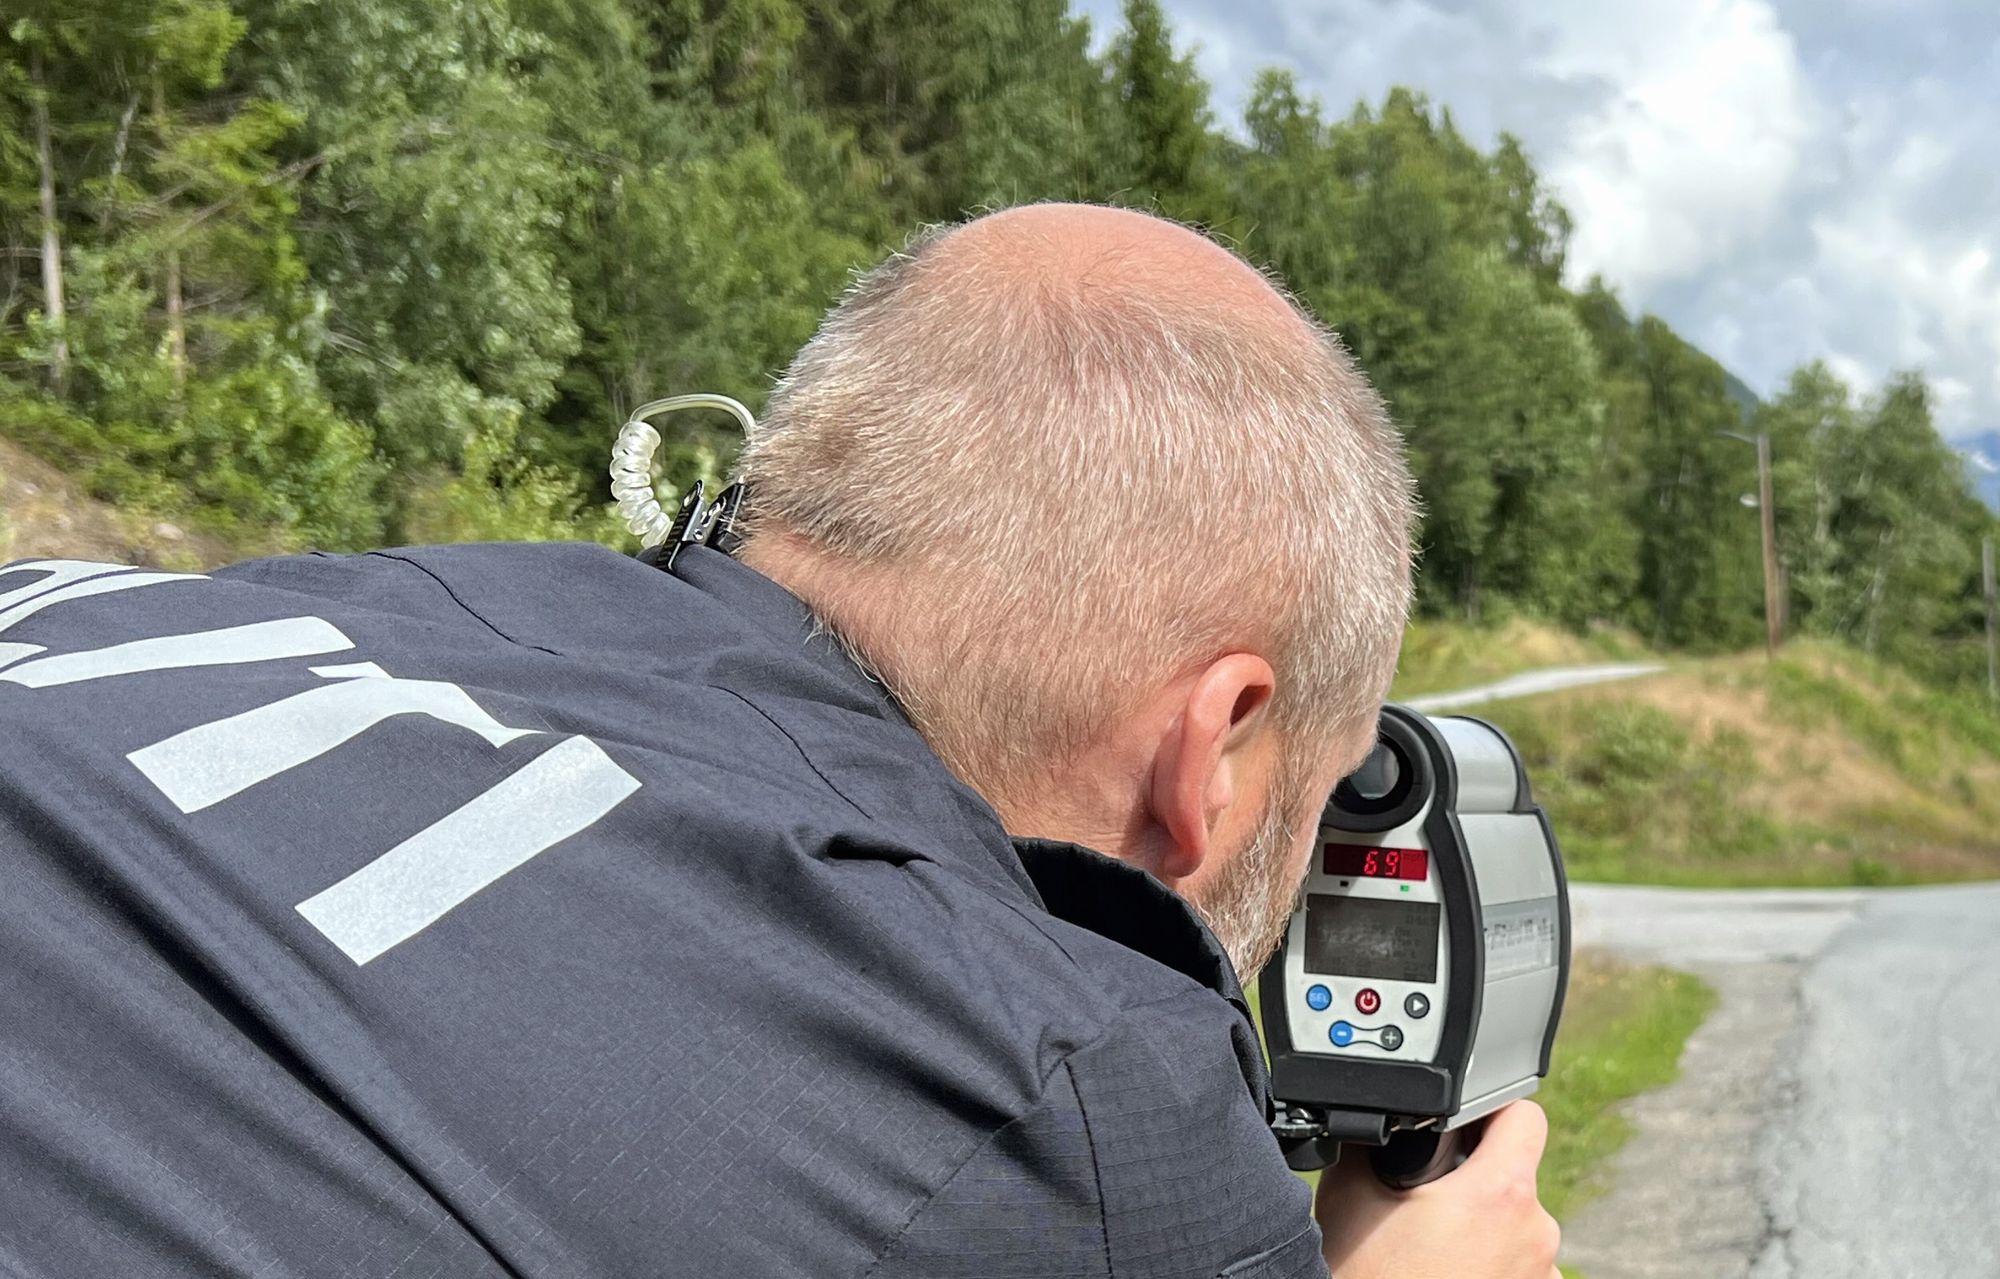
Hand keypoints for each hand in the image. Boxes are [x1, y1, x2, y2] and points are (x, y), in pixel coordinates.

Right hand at [1314, 1100, 1561, 1278]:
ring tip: (1433, 1248)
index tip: (1462, 1121)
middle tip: (1427, 1201)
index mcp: (1500, 1194)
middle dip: (1475, 1180)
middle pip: (1515, 1176)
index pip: (1524, 1115)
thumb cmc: (1361, 1273)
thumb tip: (1385, 1115)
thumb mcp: (1351, 1189)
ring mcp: (1541, 1278)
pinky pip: (1518, 1269)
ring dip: (1485, 1229)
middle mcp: (1536, 1235)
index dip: (1489, 1108)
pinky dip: (1490, 1266)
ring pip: (1517, 1227)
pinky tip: (1447, 1273)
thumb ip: (1379, 1139)